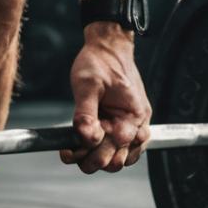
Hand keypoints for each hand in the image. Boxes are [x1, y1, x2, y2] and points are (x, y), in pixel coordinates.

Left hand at [61, 25, 151, 174]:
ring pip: (119, 158)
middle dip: (93, 160)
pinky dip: (102, 151)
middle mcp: (137, 124)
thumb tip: (84, 137)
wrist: (108, 47)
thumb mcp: (87, 83)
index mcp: (133, 114)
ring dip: (98, 158)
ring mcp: (132, 126)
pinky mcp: (123, 124)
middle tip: (69, 154)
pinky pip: (118, 148)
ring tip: (75, 151)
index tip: (70, 150)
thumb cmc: (100, 62)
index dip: (93, 151)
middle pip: (118, 158)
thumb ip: (86, 112)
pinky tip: (85, 145)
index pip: (116, 144)